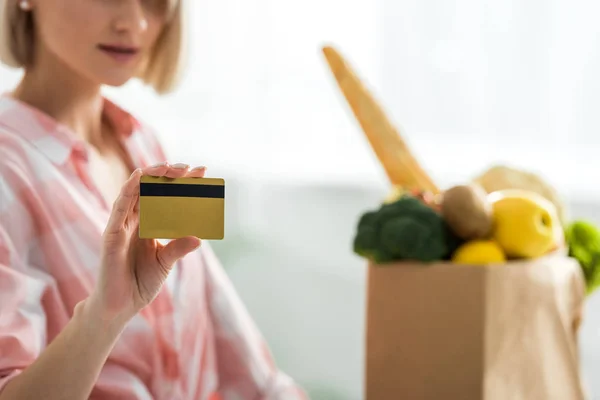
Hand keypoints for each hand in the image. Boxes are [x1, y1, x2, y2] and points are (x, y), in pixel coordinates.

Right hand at [90, 163, 206, 321]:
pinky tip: (138, 177)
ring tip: (168, 167)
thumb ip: (179, 248)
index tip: (201, 172)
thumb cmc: (140, 282)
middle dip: (168, 175)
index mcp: (148, 223)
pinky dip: (127, 190)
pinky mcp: (111, 233)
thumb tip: (199, 238)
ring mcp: (121, 224)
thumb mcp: (165, 262)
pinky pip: (119, 207)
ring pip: (135, 191)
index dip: (181, 182)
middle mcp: (134, 219)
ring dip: (151, 176)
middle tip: (188, 168)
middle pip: (151, 188)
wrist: (121, 305)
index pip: (165, 195)